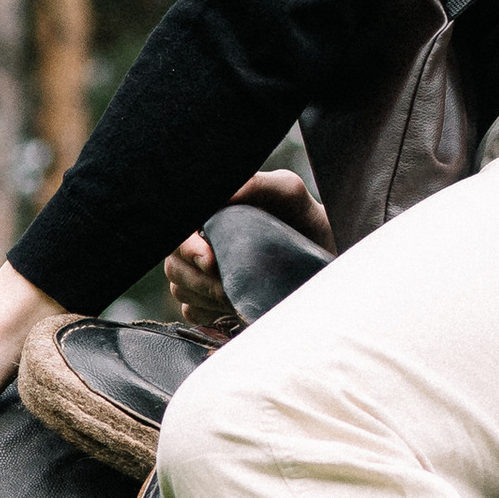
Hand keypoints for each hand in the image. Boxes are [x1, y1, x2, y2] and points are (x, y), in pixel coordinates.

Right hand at [161, 170, 333, 327]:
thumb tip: (221, 197)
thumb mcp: (287, 192)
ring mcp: (202, 275)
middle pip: (173, 264)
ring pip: (179, 289)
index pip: (177, 233)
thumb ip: (254, 185)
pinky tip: (235, 307)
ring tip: (240, 295)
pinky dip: (210, 313)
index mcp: (211, 216)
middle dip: (199, 278)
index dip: (187, 248)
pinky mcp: (208, 303)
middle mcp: (201, 244)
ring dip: (207, 296)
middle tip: (230, 285)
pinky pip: (191, 312)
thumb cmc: (305, 219)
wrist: (325, 258)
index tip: (210, 260)